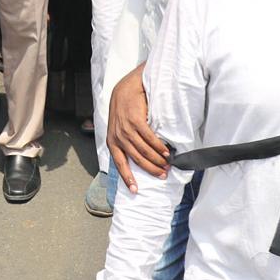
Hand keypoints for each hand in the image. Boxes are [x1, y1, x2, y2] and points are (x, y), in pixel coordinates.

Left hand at [107, 64, 169, 191]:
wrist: (126, 89)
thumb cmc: (123, 109)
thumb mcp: (118, 127)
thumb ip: (124, 142)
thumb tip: (137, 158)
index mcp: (112, 142)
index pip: (119, 164)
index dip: (128, 178)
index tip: (135, 190)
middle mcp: (118, 137)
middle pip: (136, 159)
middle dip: (151, 169)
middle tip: (163, 175)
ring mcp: (126, 129)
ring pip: (144, 150)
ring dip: (157, 159)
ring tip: (167, 164)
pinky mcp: (135, 121)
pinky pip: (149, 138)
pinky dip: (158, 147)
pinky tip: (165, 151)